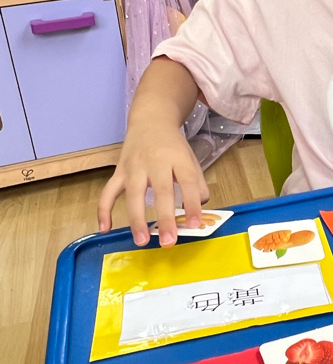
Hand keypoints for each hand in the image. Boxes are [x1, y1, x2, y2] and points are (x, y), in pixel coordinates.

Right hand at [97, 120, 209, 247]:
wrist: (150, 121)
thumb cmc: (172, 146)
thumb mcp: (190, 160)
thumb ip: (197, 185)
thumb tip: (196, 213)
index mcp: (178, 158)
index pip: (188, 181)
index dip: (192, 204)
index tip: (195, 224)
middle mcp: (155, 161)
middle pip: (161, 191)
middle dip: (165, 218)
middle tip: (169, 241)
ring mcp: (134, 166)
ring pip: (133, 194)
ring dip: (136, 219)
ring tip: (142, 241)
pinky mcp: (118, 171)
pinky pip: (108, 192)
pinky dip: (104, 210)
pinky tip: (105, 228)